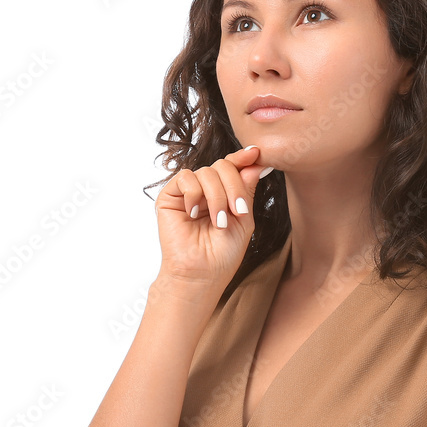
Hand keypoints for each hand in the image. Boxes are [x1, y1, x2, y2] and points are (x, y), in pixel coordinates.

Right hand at [153, 144, 272, 289]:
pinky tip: (194, 214)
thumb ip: (247, 189)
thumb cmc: (223, 254)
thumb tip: (256, 162)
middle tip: (238, 211)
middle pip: (223, 165)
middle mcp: (206, 189)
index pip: (232, 167)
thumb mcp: (244, 218)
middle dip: (234, 186)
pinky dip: (194, 194)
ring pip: (206, 172)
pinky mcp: (170, 196)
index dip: (243, 158)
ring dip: (217, 197)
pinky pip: (185, 178)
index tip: (256, 153)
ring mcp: (188, 192)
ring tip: (219, 222)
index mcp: (224, 193)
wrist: (202, 274)